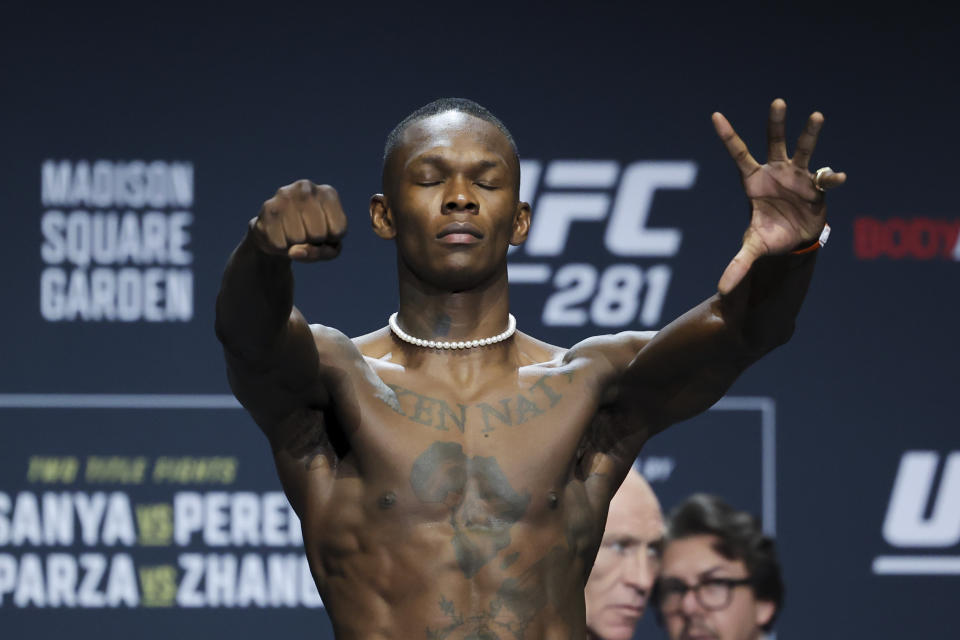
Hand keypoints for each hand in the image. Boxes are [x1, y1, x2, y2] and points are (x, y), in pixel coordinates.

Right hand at [252, 179, 346, 261]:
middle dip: (313, 242)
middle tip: (306, 233)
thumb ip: (323, 252)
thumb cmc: (312, 238)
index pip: (338, 231)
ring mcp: (284, 195)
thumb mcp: (329, 247)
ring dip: (295, 245)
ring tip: (293, 233)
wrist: (279, 232)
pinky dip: (281, 247)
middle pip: (318, 234)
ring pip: (298, 239)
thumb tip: (294, 251)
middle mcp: (306, 188)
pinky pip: (279, 243)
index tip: (325, 231)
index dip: (331, 239)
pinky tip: (280, 234)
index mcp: (328, 194)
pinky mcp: (267, 209)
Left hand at [714, 99, 846, 293]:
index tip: (715, 115)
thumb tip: (721, 290)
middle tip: (777, 102)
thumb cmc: (770, 236)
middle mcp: (776, 172)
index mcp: (753, 181)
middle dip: (776, 123)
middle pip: (774, 143)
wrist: (795, 240)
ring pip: (804, 150)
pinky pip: (825, 177)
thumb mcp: (753, 248)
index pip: (738, 154)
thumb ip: (738, 264)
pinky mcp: (817, 185)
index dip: (728, 136)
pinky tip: (837, 178)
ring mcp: (798, 176)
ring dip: (810, 134)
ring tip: (816, 115)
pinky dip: (831, 177)